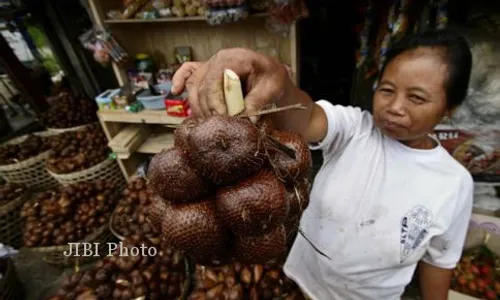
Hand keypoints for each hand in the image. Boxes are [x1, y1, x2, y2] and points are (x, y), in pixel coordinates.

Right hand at [171, 48, 289, 121]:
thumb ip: (258, 101)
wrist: (270, 73)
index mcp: (233, 58)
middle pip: (203, 88)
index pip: (215, 80)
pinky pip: (187, 73)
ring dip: (200, 108)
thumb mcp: (272, 88)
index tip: (224, 118)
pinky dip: (179, 80)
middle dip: (210, 110)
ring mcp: (209, 65)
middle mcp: (217, 60)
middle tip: (221, 126)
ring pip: (194, 88)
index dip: (216, 101)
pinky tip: (175, 91)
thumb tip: (248, 118)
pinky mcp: (206, 73)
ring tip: (211, 124)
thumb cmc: (272, 77)